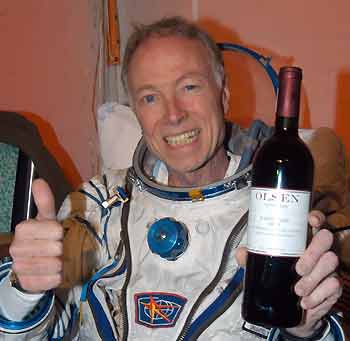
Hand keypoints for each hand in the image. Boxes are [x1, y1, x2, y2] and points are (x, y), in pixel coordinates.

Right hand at [9, 179, 63, 293]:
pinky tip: (58, 272)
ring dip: (62, 263)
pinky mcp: (27, 283)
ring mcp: (20, 267)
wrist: (33, 264)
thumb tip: (39, 181)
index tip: (61, 234)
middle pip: (55, 248)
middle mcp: (17, 248)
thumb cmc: (43, 237)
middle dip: (63, 248)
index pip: (53, 230)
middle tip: (63, 248)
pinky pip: (51, 280)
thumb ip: (44, 200)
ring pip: (53, 265)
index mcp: (23, 229)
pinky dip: (58, 276)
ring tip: (61, 259)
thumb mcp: (46, 218)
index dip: (61, 233)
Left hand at [236, 210, 341, 336]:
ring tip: (298, 290)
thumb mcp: (264, 265)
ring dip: (314, 278)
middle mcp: (319, 249)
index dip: (315, 217)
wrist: (289, 307)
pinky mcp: (334, 285)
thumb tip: (240, 253)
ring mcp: (328, 266)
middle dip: (313, 253)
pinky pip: (333, 286)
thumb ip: (251, 257)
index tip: (310, 220)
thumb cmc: (278, 277)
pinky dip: (318, 296)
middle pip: (326, 238)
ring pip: (330, 262)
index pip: (314, 221)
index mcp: (303, 239)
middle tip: (298, 269)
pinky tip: (306, 302)